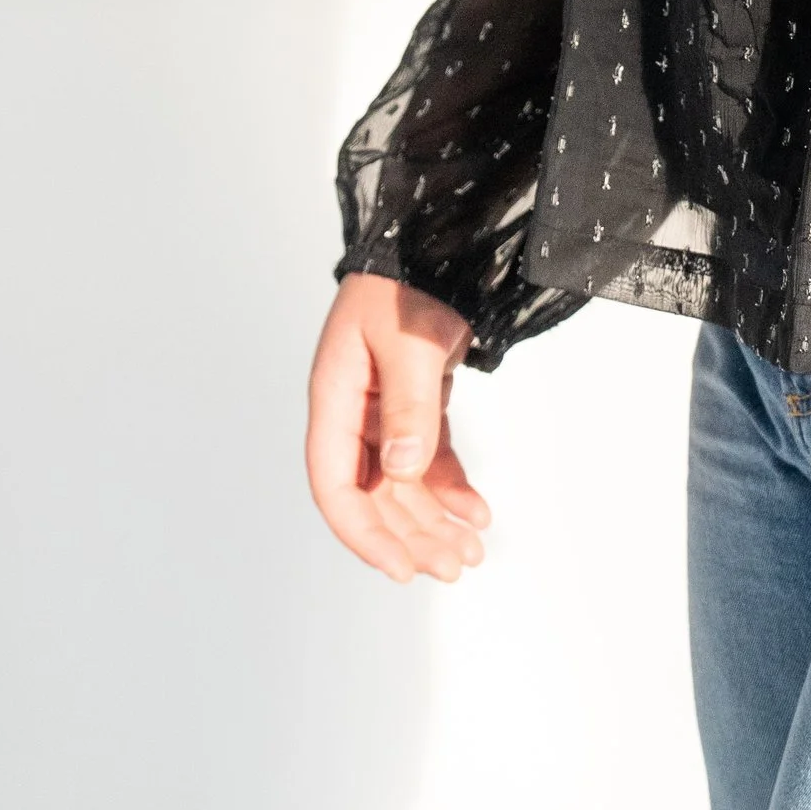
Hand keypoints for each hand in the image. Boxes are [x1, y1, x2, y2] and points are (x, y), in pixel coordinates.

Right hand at [305, 272, 487, 584]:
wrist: (434, 240)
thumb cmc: (407, 282)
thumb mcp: (408, 339)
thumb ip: (409, 404)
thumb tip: (402, 469)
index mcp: (334, 399)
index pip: (335, 485)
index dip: (364, 533)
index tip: (400, 569)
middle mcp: (353, 413)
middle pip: (373, 495)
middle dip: (412, 537)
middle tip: (455, 568)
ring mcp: (383, 411)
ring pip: (403, 484)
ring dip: (434, 521)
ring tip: (473, 552)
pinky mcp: (415, 403)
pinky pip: (428, 458)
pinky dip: (451, 487)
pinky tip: (476, 512)